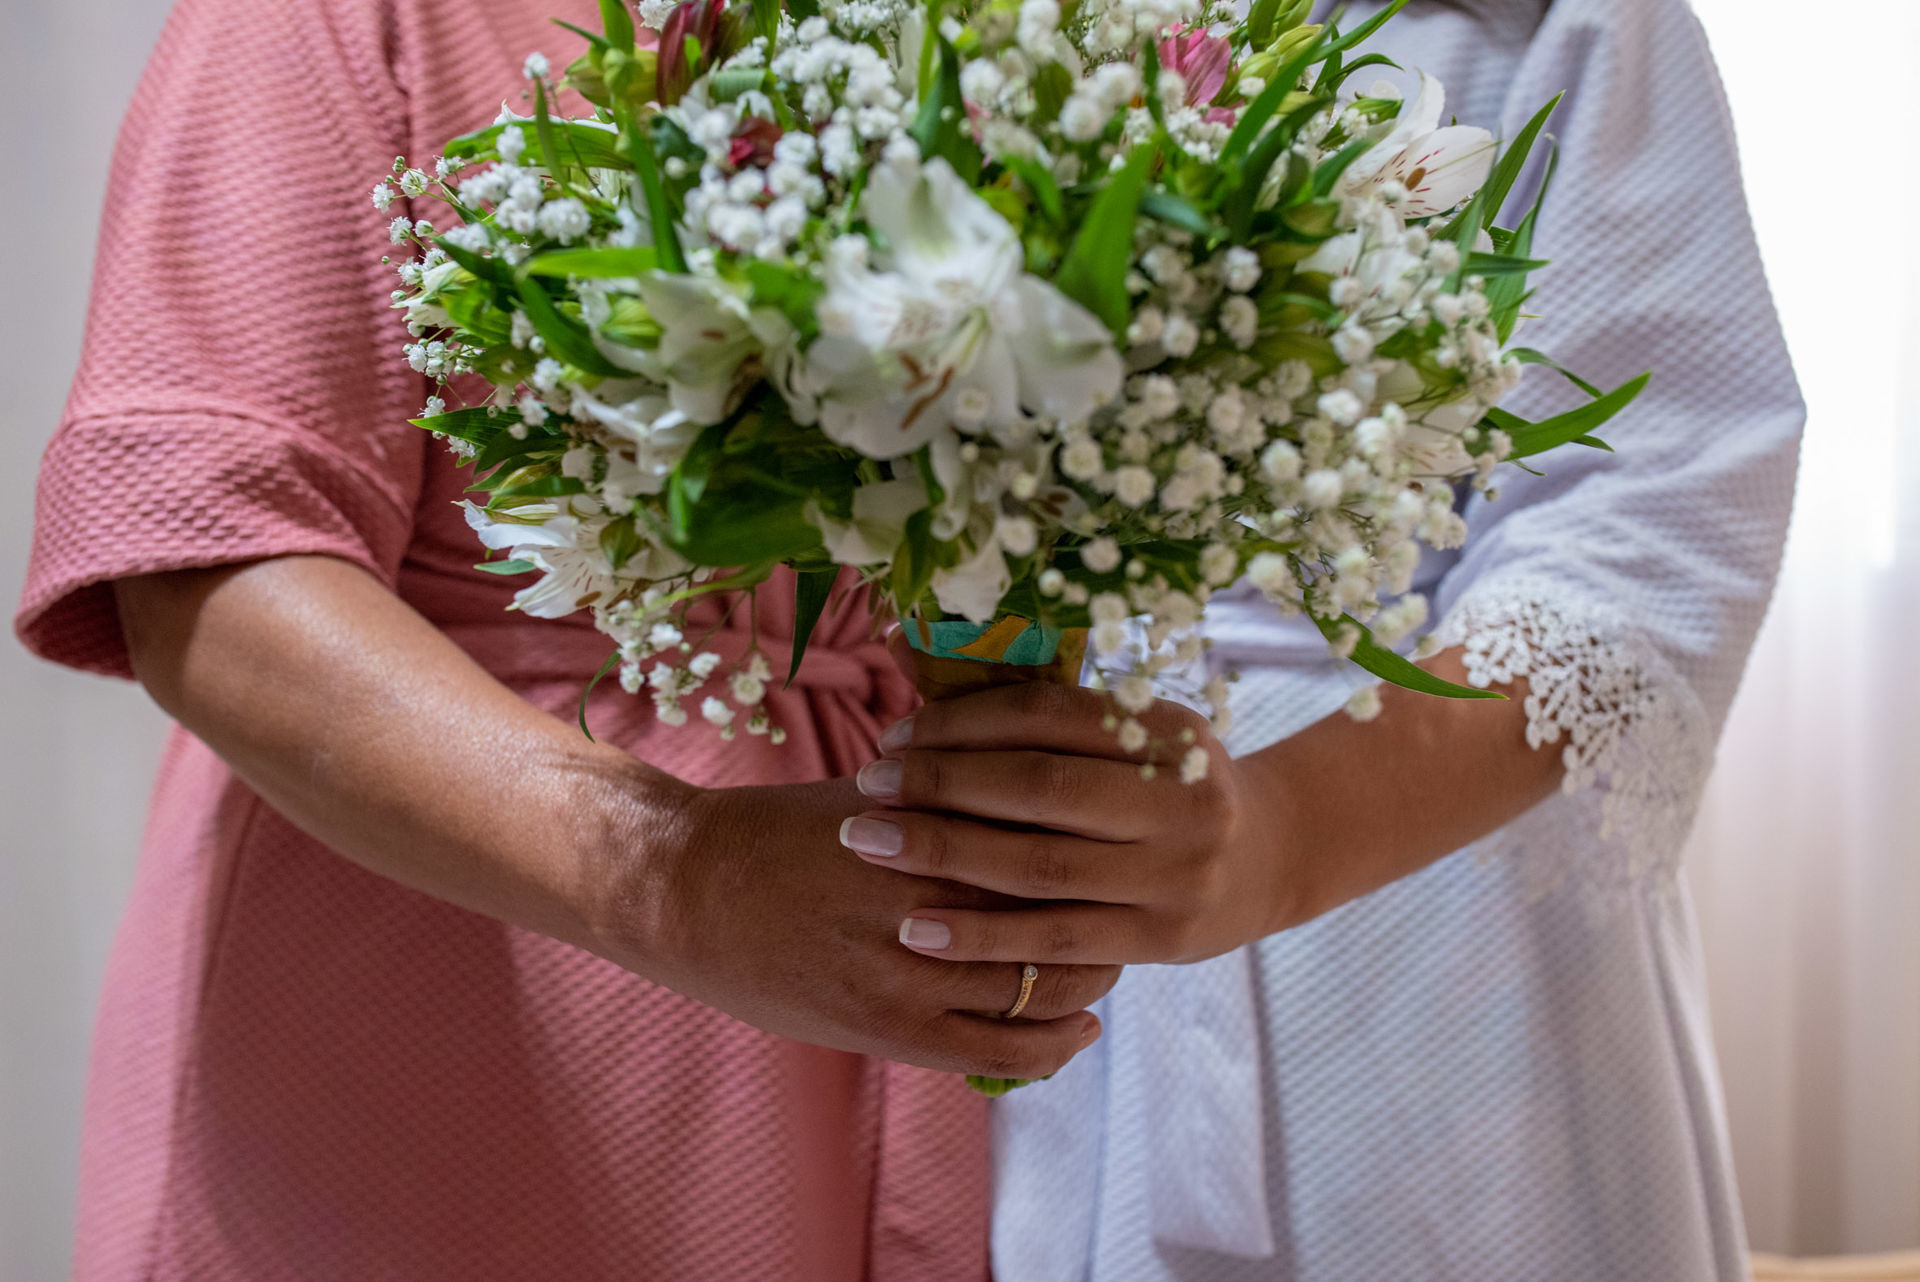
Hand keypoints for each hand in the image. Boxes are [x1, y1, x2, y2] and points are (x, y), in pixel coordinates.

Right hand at [582, 773, 1117, 1080]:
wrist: (686, 893)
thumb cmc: (779, 831)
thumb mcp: (871, 788)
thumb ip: (950, 788)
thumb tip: (1028, 758)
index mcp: (925, 831)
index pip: (1047, 843)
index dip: (1094, 848)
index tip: (1114, 844)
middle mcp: (926, 902)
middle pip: (1057, 914)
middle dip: (1103, 913)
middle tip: (1123, 903)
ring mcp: (909, 974)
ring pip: (1039, 985)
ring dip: (1086, 976)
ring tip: (1104, 962)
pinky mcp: (888, 1029)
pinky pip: (998, 1052)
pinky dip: (1051, 1044)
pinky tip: (1078, 1029)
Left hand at [838, 681, 1292, 967]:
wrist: (1266, 861)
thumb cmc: (1163, 784)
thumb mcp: (1131, 732)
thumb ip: (1039, 711)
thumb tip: (908, 648)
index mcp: (1167, 731)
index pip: (1049, 715)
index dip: (964, 720)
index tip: (896, 733)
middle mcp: (1179, 800)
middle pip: (1039, 788)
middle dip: (941, 784)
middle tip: (868, 784)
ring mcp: (1174, 875)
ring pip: (1039, 866)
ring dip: (943, 854)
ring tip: (868, 844)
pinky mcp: (1159, 940)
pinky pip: (1056, 939)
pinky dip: (981, 938)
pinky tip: (916, 930)